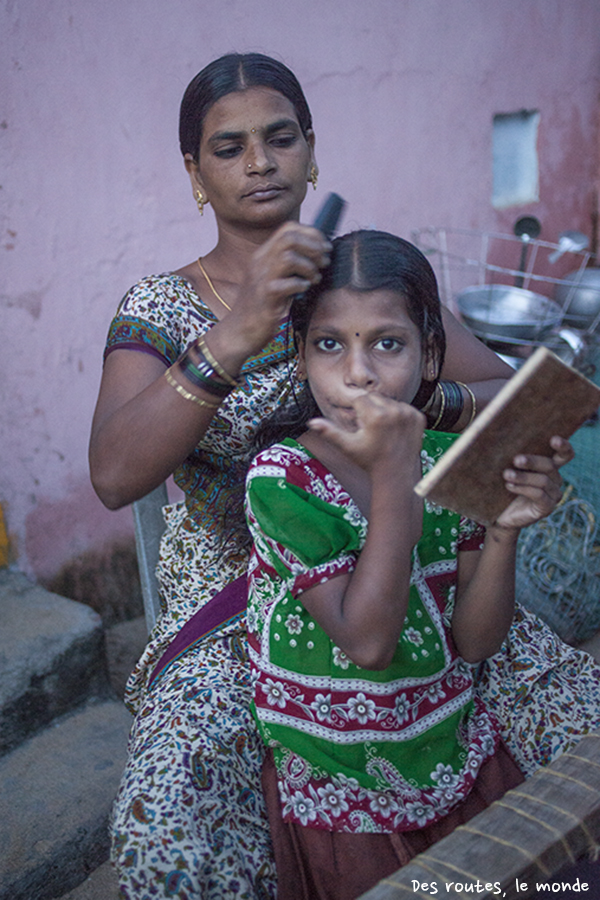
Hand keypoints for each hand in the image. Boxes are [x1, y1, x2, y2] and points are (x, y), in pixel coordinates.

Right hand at [235, 222, 330, 349]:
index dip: (311, 234)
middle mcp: (260, 262)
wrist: (239, 331)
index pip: (288, 229)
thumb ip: (288, 266)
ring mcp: (261, 278)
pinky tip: (304, 289)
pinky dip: (301, 284)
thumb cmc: (260, 308)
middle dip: (314, 247)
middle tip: (324, 261)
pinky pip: (287, 283)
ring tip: (315, 278)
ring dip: (309, 266)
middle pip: (290, 238)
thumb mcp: (272, 279)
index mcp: (262, 255)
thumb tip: (317, 256)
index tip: (324, 247)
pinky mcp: (265, 296)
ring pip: (289, 257)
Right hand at [308, 393, 425, 477]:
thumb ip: (330, 432)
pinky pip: (403, 407)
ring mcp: (409, 414)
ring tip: (383, 431)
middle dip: (370, 409)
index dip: (358, 413)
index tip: (361, 427)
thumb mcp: (347, 446)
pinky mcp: (419, 417)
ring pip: (389, 401)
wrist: (396, 473)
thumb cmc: (369, 460)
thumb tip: (311, 421)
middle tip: (372, 430)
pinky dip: (398, 415)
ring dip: (384, 411)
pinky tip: (395, 430)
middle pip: (375, 397)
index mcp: (376, 416)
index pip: (360, 399)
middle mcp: (394, 411)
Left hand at [494, 435, 571, 530]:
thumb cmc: (500, 486)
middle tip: (516, 460)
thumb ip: (509, 455)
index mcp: (549, 466)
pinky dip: (524, 489)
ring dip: (524, 477)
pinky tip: (509, 486)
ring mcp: (553, 495)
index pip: (564, 454)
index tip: (553, 439)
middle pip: (550, 465)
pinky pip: (540, 495)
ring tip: (506, 475)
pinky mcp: (547, 508)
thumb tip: (498, 437)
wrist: (498, 515)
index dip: (563, 446)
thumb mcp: (505, 468)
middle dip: (533, 461)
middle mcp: (555, 479)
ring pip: (544, 481)